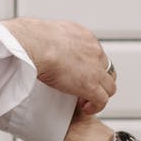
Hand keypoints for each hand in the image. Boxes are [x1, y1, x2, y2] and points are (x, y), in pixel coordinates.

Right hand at [2, 17, 116, 114]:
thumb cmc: (32, 37)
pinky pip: (102, 100)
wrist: (34, 44)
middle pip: (106, 68)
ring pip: (109, 86)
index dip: (89, 66)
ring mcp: (95, 69)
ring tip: (85, 101)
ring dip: (99, 94)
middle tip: (85, 87)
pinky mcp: (91, 85)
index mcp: (83, 36)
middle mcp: (93, 50)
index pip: (95, 52)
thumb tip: (34, 40)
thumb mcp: (45, 32)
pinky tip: (85, 109)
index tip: (79, 73)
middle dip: (98, 79)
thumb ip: (48, 38)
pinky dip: (96, 106)